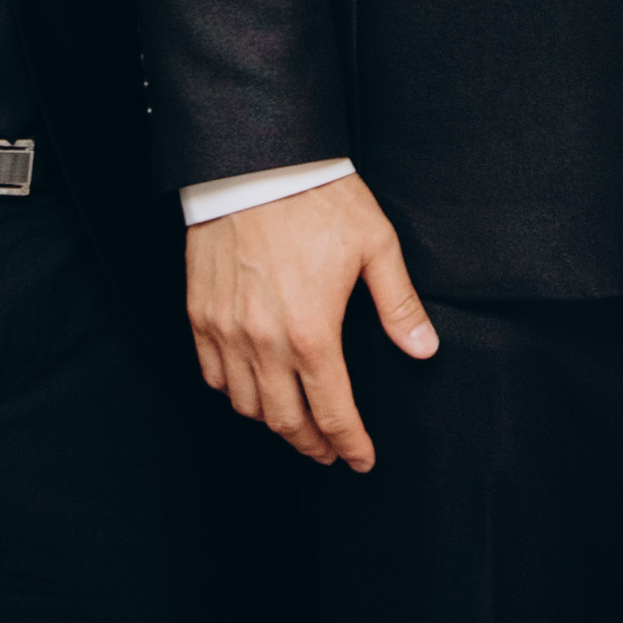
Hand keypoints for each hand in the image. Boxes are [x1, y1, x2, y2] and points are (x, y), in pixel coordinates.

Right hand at [186, 172, 434, 469]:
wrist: (254, 162)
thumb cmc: (318, 198)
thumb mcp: (375, 245)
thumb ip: (399, 305)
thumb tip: (423, 350)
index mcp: (312, 334)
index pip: (333, 413)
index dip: (349, 444)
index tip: (360, 460)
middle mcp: (264, 342)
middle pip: (286, 421)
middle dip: (312, 444)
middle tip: (329, 451)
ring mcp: (225, 331)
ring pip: (245, 404)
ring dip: (273, 422)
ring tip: (295, 423)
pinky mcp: (199, 314)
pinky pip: (212, 374)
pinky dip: (233, 392)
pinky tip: (252, 388)